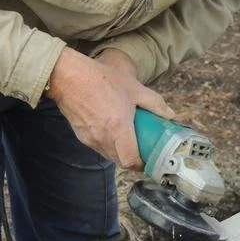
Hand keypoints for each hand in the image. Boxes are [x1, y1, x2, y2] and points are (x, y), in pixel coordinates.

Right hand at [46, 47, 174, 169]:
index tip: (150, 160)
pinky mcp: (81, 136)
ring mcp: (90, 139)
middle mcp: (103, 138)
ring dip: (120, 153)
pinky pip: (99, 147)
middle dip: (133, 160)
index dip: (142, 165)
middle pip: (121, 161)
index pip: (130, 161)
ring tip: (130, 142)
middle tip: (143, 152)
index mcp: (118, 129)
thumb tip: (171, 115)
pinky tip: (114, 133)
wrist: (67, 75)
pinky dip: (109, 145)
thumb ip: (155, 103)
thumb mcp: (134, 88)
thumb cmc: (102, 79)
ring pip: (109, 155)